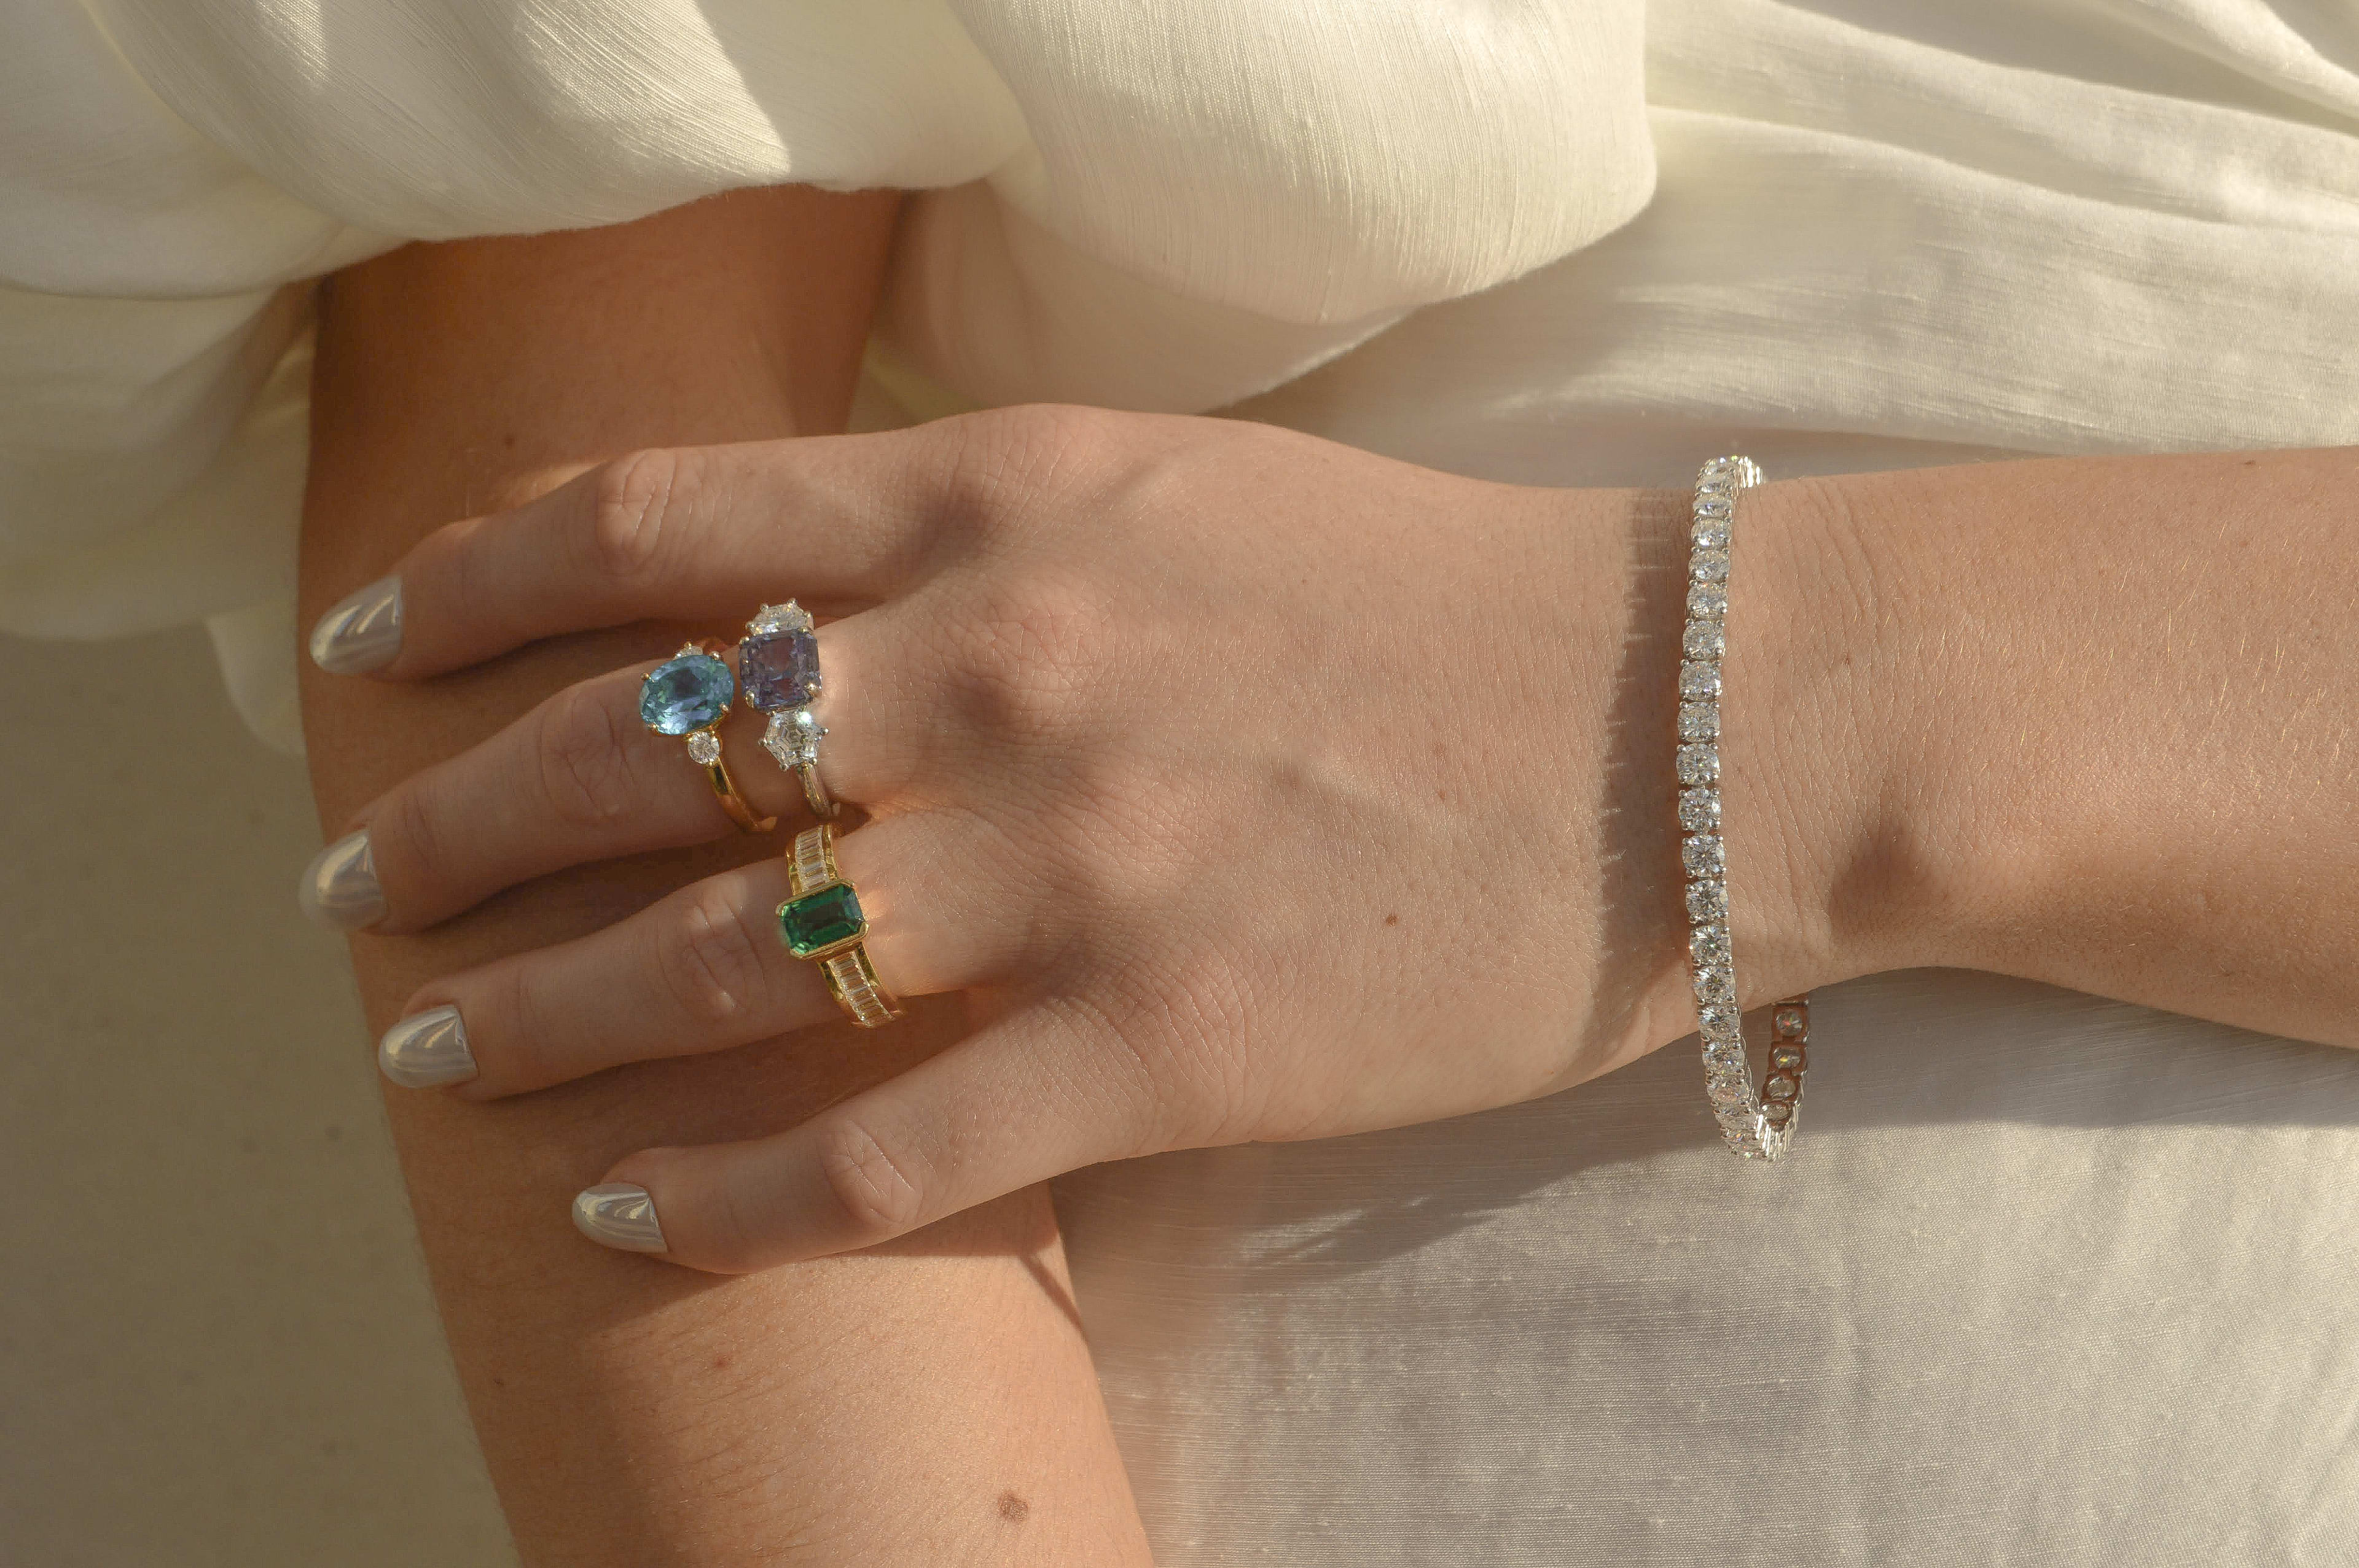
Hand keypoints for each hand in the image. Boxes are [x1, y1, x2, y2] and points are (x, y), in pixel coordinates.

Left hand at [313, 406, 1874, 1271]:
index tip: (370, 653)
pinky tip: (620, 1205)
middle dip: (453, 829)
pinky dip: (717, 1188)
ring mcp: (1076, 863)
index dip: (469, 588)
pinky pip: (872, 1145)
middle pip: (631, 753)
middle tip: (361, 890)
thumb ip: (976, 529)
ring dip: (534, 1019)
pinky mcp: (1164, 1045)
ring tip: (440, 1054)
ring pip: (713, 961)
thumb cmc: (1439, 599)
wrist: (1692, 723)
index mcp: (1006, 502)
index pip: (649, 525)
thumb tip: (785, 605)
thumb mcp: (1178, 488)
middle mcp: (1007, 667)